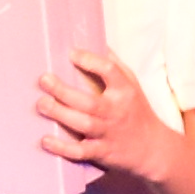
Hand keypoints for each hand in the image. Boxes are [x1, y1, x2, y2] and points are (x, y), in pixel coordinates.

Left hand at [33, 48, 179, 192]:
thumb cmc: (137, 111)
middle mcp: (116, 112)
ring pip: (83, 124)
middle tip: (44, 80)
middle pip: (89, 102)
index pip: (110, 71)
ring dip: (60, 114)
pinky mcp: (103, 152)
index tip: (72, 54)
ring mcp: (109, 133)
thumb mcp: (132, 84)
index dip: (91, 61)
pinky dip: (63, 148)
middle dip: (64, 91)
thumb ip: (114, 65)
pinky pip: (81, 152)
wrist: (152, 149)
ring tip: (41, 104)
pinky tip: (46, 140)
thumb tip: (95, 41)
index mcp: (125, 91)